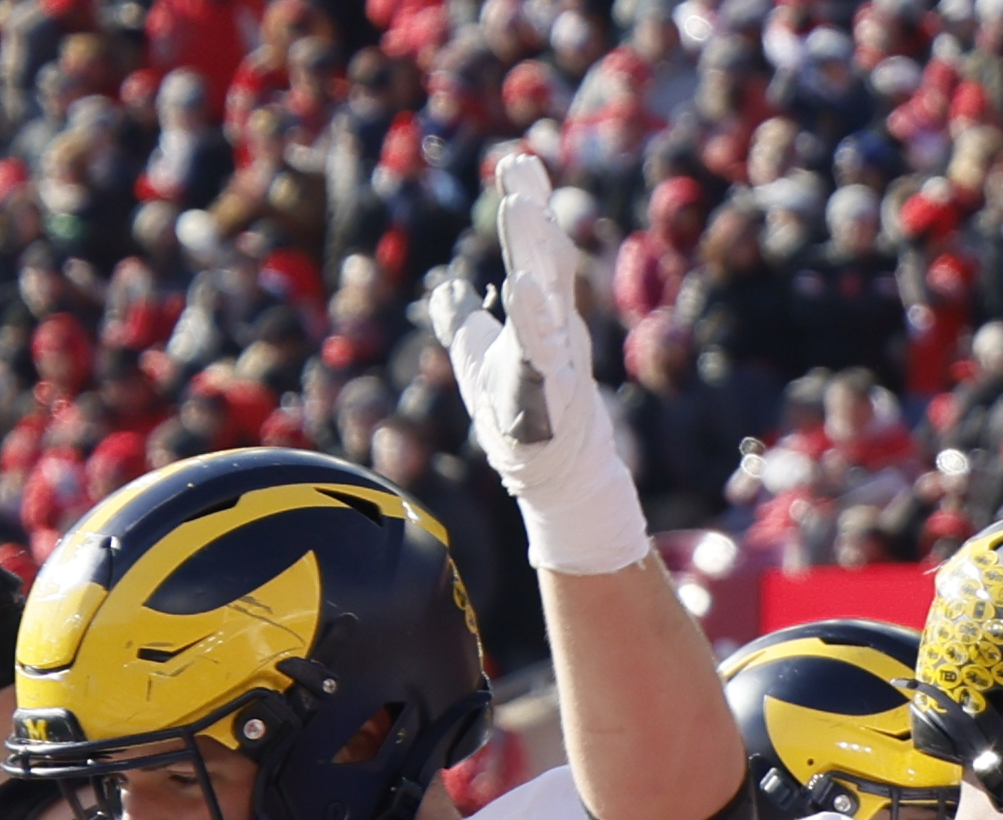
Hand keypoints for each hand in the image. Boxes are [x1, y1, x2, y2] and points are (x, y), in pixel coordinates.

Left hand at [425, 149, 646, 573]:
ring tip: (521, 209)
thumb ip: (462, 321)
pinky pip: (542, 353)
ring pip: (546, 297)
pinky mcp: (552, 397)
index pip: (535, 250)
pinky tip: (521, 290)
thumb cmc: (518, 417)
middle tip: (521, 168)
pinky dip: (534, 322)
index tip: (518, 160)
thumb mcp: (477, 360)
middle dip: (532, 214)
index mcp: (541, 315)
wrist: (555, 476)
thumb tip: (445, 289)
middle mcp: (556, 330)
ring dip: (535, 251)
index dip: (529, 205)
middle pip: (546, 261)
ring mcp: (558, 363)